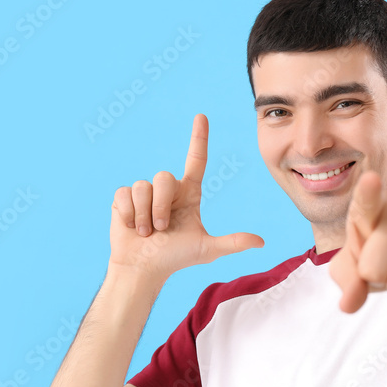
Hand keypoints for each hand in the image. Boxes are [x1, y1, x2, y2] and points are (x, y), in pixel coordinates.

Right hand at [108, 114, 263, 280]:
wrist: (143, 268)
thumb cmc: (176, 258)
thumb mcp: (207, 250)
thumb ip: (233, 243)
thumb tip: (262, 242)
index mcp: (189, 194)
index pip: (196, 160)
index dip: (199, 138)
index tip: (201, 117)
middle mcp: (168, 189)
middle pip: (163, 177)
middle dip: (161, 207)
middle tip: (161, 228)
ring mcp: (144, 192)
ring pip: (143, 186)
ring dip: (145, 214)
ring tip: (146, 231)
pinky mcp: (123, 198)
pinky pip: (125, 194)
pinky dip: (129, 214)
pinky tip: (131, 227)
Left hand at [329, 171, 386, 312]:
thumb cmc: (377, 256)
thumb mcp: (352, 266)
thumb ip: (346, 280)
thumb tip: (348, 305)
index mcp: (372, 210)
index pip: (368, 201)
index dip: (368, 192)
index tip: (371, 180)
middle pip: (373, 271)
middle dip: (376, 278)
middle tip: (386, 264)